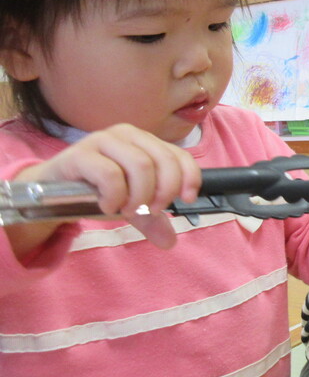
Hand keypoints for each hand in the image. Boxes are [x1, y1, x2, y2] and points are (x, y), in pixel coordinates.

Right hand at [14, 124, 198, 249]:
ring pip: (140, 166)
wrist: (51, 190)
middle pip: (162, 161)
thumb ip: (151, 219)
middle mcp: (127, 135)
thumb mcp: (130, 204)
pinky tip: (107, 205)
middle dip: (162, 192)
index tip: (187, 200)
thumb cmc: (97, 190)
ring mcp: (103, 140)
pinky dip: (115, 196)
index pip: (180, 155)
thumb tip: (170, 241)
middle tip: (151, 211)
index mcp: (145, 141)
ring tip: (127, 209)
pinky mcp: (81, 154)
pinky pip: (110, 174)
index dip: (189, 177)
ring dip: (139, 195)